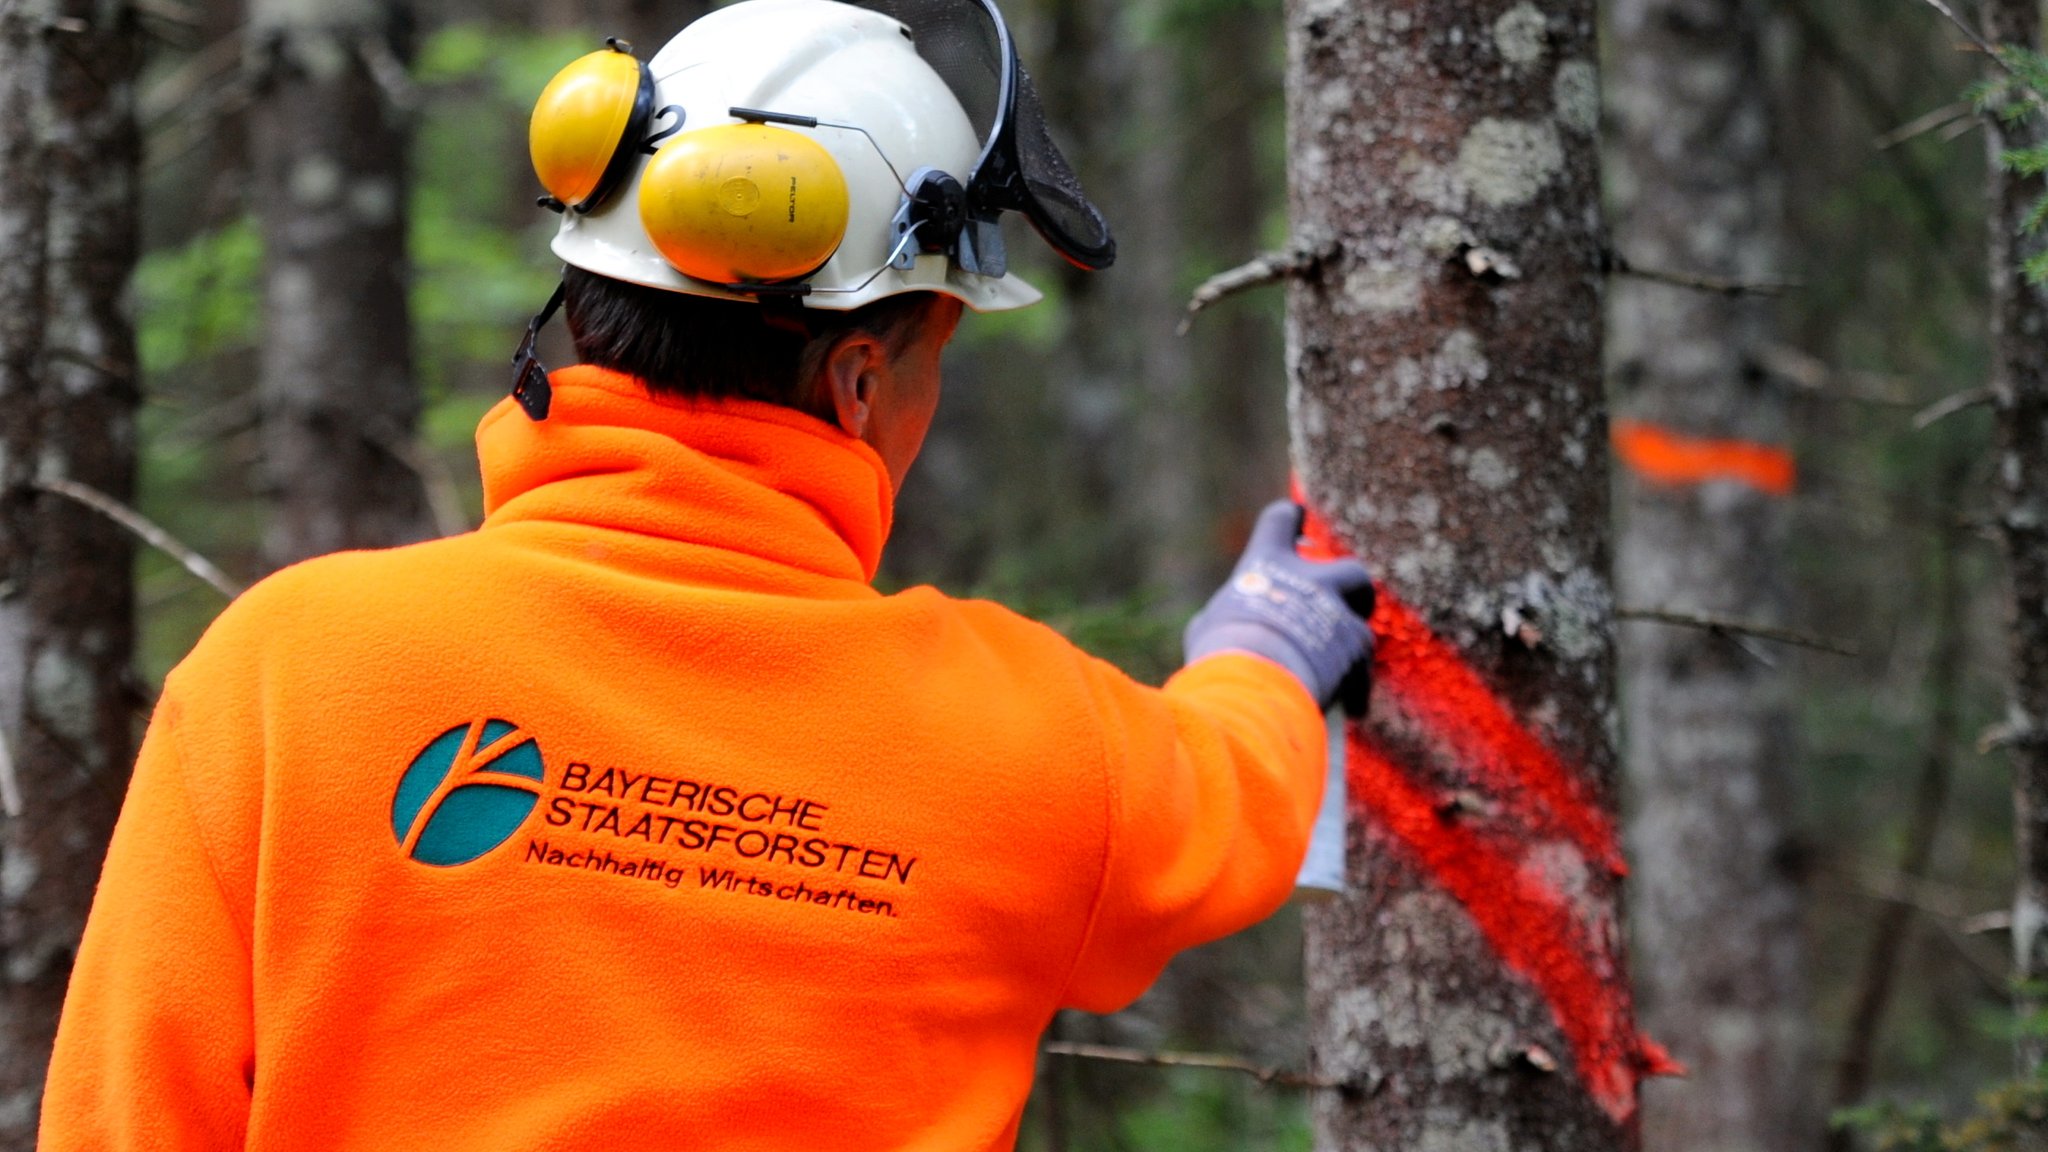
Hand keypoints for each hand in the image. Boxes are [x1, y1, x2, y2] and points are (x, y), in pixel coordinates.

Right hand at [1184, 500, 1375, 711]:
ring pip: (1362, 618)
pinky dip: (1357, 687)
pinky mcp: (1355, 645)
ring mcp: (1336, 610)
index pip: (1280, 520)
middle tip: (1345, 608)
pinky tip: (1352, 708)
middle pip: (1349, 569)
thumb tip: (1219, 626)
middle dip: (1351, 588)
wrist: (1254, 682)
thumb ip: (1224, 618)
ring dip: (1355, 639)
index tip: (1296, 521)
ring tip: (1347, 664)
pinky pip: (1363, 666)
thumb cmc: (1219, 654)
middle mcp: (1309, 580)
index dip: (1290, 519)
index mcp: (1266, 565)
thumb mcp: (1207, 629)